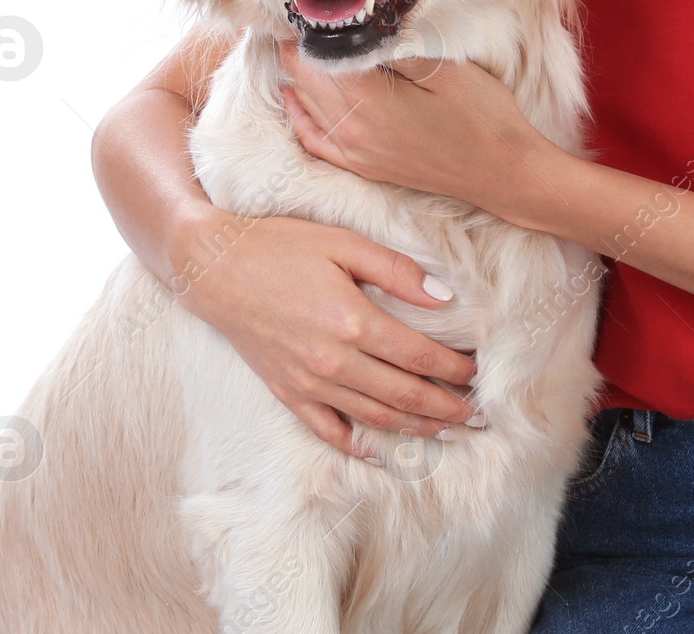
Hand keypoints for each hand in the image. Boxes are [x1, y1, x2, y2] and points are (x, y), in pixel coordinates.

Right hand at [172, 202, 482, 460]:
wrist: (214, 267)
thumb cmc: (281, 246)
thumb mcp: (343, 243)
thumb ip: (396, 270)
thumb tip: (444, 296)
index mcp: (353, 321)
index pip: (418, 355)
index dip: (453, 369)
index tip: (479, 373)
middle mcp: (333, 360)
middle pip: (403, 394)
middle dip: (445, 406)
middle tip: (477, 413)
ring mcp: (308, 383)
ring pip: (374, 417)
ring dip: (414, 427)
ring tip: (445, 429)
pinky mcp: (287, 393)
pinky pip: (328, 430)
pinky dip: (358, 444)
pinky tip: (382, 450)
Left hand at [277, 40, 552, 221]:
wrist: (503, 172)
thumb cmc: (484, 117)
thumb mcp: (449, 70)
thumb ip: (400, 48)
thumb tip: (363, 25)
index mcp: (373, 103)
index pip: (321, 57)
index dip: (312, 28)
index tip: (312, 3)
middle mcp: (354, 131)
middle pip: (307, 79)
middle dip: (299, 46)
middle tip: (303, 15)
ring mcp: (356, 153)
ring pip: (306, 106)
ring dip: (297, 73)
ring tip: (295, 43)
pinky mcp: (363, 166)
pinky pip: (314, 141)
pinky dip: (299, 116)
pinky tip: (292, 97)